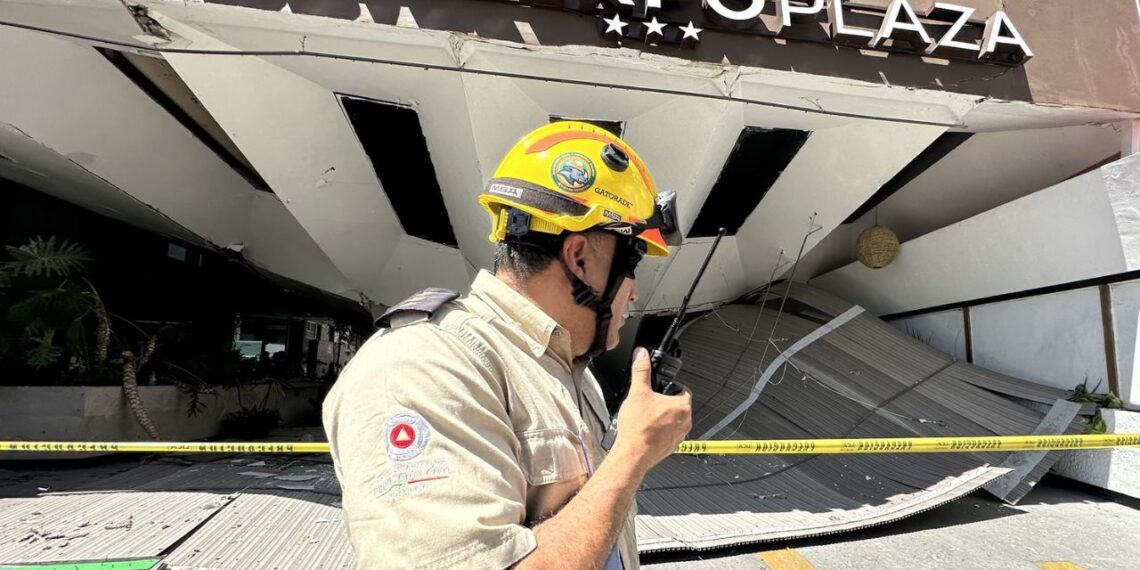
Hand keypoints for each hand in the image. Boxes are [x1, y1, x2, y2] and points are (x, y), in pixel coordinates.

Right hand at [612, 347, 691, 472]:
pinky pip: (669, 434)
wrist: (633, 454)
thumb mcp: (637, 392)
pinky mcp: (673, 446)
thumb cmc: (638, 427)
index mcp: (682, 406)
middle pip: (678, 405)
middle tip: (649, 403)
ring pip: (674, 420)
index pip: (682, 389)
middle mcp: (686, 421)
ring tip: (646, 418)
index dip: (669, 387)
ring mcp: (680, 435)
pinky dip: (660, 431)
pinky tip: (646, 430)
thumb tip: (642, 355)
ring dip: (663, 417)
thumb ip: (641, 370)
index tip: (658, 389)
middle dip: (664, 402)